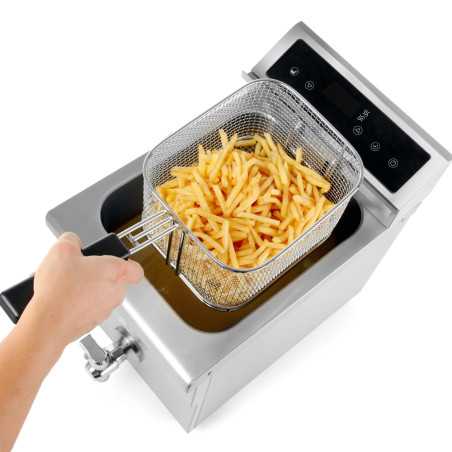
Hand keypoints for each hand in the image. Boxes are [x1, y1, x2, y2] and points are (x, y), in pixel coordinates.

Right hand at [18, 232, 143, 350]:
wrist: (48, 322)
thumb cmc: (61, 290)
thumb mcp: (62, 249)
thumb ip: (72, 240)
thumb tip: (72, 241)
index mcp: (116, 272)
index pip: (136, 269)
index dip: (126, 263)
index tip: (115, 260)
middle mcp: (116, 292)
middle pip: (114, 280)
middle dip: (98, 274)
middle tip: (81, 269)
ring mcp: (105, 310)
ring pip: (101, 295)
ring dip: (87, 289)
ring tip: (67, 284)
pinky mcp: (92, 323)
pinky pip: (88, 309)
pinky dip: (78, 304)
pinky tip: (62, 298)